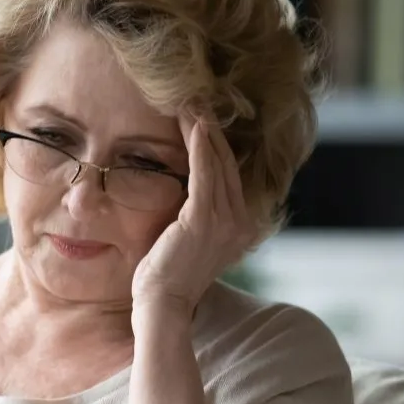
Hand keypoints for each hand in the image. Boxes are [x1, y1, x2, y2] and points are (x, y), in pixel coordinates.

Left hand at [131, 114, 256, 318]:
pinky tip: (194, 124)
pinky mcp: (204, 219)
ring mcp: (226, 221)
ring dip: (205, 129)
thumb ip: (198, 218)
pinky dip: (200, 146)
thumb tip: (190, 196)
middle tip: (198, 98)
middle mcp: (241, 222)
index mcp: (241, 227)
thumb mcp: (190, 242)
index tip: (202, 116)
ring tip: (192, 102)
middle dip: (213, 130)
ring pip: (218, 163)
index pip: (231, 175)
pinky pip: (205, 173)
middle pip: (229, 163)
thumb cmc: (167, 276)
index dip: (218, 144)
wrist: (162, 305)